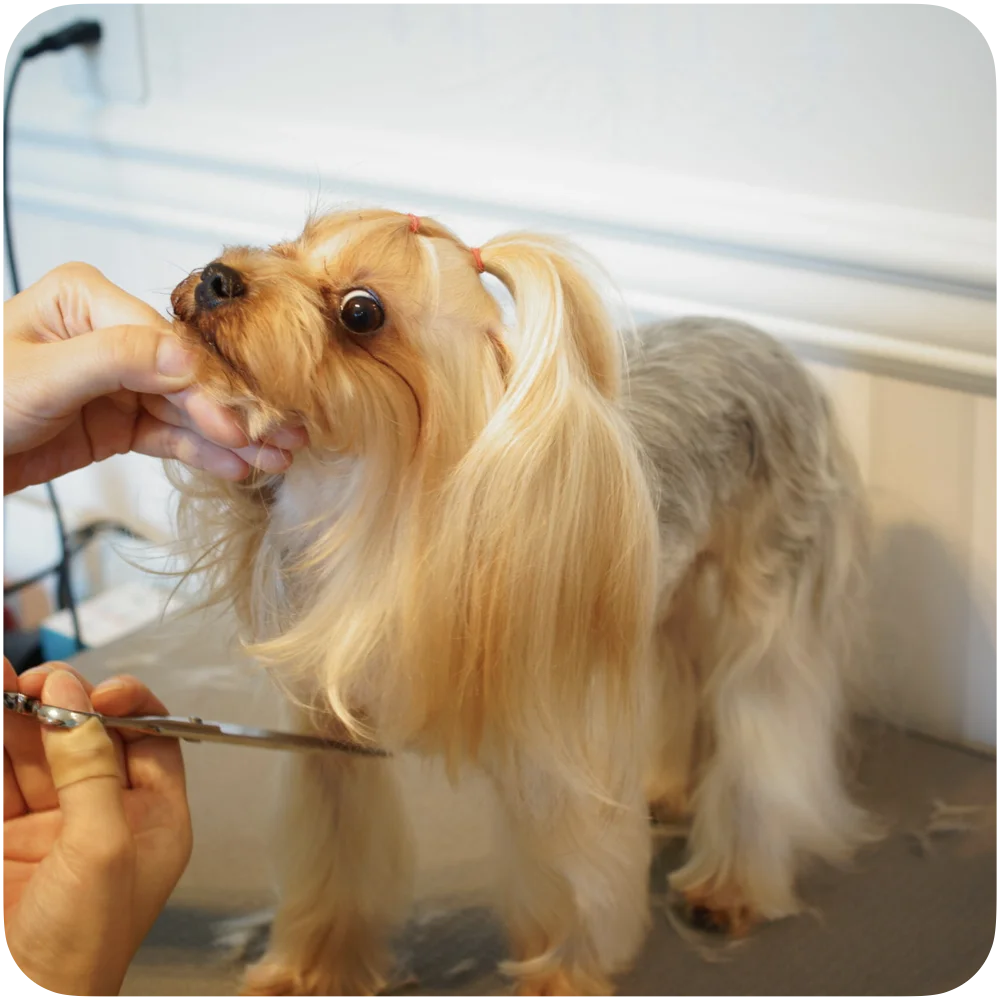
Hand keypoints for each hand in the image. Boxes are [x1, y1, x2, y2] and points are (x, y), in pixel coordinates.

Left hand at [1, 262, 306, 493]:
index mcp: (88, 301)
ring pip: (188, 409)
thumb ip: (116, 360)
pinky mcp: (121, 421)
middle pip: (189, 375)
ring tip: (276, 458)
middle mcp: (111, 335)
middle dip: (236, 410)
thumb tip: (189, 358)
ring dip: (233, 437)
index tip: (240, 422)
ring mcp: (120, 381)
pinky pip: (171, 436)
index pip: (166, 344)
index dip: (208, 386)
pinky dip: (205, 454)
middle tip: (285, 435)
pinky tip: (239, 467)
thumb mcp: (40, 377)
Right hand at [2, 656, 192, 996]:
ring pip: (40, 752)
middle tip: (38, 681)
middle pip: (91, 737)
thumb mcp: (101, 848)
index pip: (152, 738)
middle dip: (64, 703)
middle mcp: (109, 816)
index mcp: (154, 818)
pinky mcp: (8, 837)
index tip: (95, 692)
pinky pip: (2, 778)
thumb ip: (90, 768)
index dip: (127, 706)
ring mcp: (54, 826)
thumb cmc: (80, 948)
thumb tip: (76, 700)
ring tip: (3, 679)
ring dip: (20, 713)